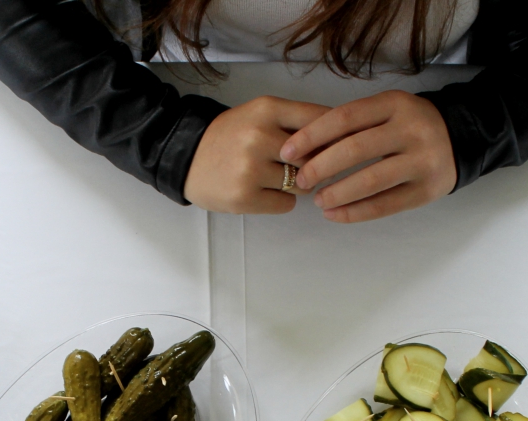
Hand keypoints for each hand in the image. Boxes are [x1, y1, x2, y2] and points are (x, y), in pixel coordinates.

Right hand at [184, 96, 330, 214]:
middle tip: (298, 166)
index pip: (321, 120)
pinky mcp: (244, 197)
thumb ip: (297, 123)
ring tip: (273, 178)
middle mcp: (259, 136)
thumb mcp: (260, 115)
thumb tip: (342, 142)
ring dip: (296, 186)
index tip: (340, 145)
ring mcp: (250, 168)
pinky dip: (280, 201)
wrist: (185, 157)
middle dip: (313, 165)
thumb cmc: (230, 136)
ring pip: (302, 184)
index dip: (336, 136)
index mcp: (267, 109)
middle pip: (315, 157)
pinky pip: (286, 205)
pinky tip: (262, 192)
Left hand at [280, 90, 456, 223]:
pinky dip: (355, 212)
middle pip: (356, 149)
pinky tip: (335, 215)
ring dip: (337, 193)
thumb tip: (305, 149)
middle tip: (300, 180)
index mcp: (394, 103)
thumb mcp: (386, 111)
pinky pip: (385, 205)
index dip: (312, 136)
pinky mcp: (426, 190)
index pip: (345, 118)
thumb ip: (353, 124)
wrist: (462, 136)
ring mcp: (421, 161)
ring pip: (371, 180)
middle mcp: (410, 129)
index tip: (288, 152)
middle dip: (321, 167)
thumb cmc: (408, 125)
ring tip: (317, 201)